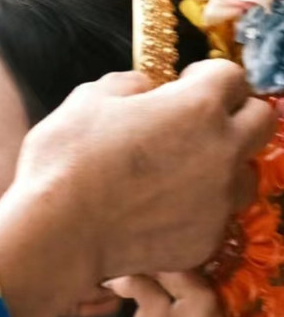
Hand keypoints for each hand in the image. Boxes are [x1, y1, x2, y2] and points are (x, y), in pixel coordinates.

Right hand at [0, 61, 272, 316]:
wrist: (56, 235)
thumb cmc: (65, 163)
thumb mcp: (86, 100)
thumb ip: (127, 86)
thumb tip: (143, 90)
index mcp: (199, 105)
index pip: (231, 76)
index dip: (204, 78)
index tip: (184, 86)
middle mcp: (222, 150)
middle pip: (260, 122)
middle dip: (233, 118)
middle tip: (195, 128)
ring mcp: (217, 201)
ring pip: (243, 177)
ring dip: (221, 172)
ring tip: (181, 180)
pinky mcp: (203, 241)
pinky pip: (211, 221)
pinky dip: (192, 215)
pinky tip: (157, 216)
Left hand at [0, 271, 222, 316]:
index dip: (193, 297)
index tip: (160, 282)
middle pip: (214, 309)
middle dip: (185, 277)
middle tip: (145, 268)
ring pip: (197, 300)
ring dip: (163, 273)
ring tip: (125, 271)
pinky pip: (155, 303)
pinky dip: (137, 282)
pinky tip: (112, 283)